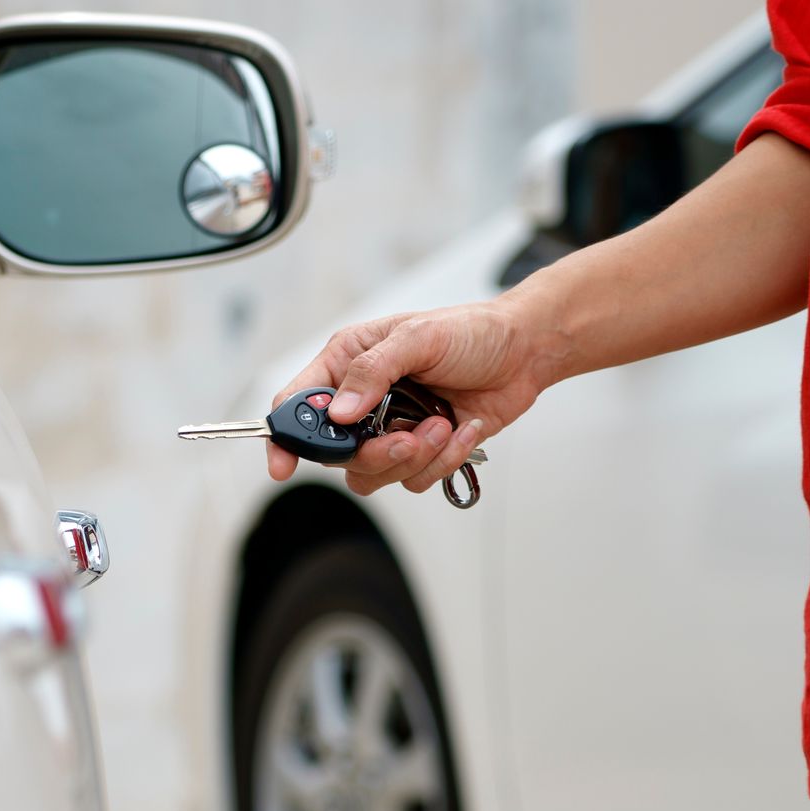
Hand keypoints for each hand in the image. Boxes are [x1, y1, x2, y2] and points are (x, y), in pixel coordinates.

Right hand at [267, 296, 558, 494]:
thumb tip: (340, 411)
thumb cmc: (472, 332)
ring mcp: (390, 429)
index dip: (285, 437)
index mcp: (347, 364)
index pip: (298, 404)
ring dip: (413, 457)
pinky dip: (443, 459)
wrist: (525, 352)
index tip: (284, 464)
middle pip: (335, 452)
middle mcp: (362, 400)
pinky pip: (414, 478)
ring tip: (442, 425)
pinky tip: (463, 428)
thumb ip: (373, 371)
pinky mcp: (421, 450)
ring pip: (372, 473)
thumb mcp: (418, 337)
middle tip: (404, 439)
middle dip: (372, 453)